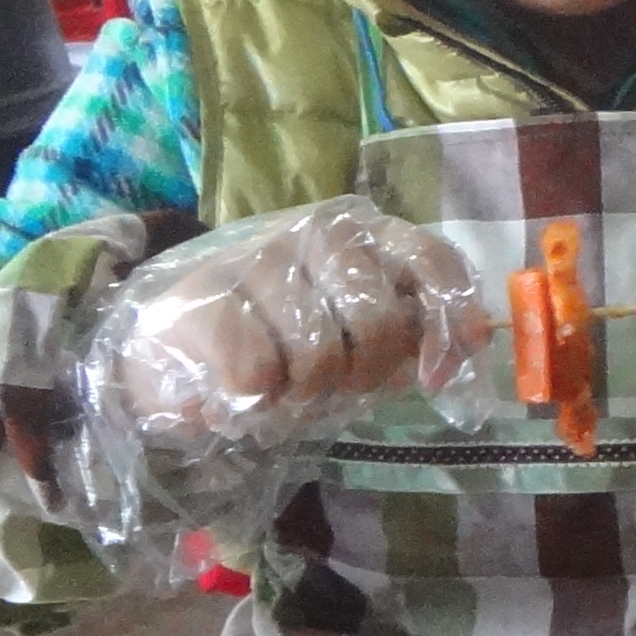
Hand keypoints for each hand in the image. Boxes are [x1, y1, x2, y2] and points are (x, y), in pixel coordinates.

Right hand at [99, 198, 490, 456]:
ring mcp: (259, 256)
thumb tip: (468, 348)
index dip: (448, 321)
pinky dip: (254, 403)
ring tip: (280, 390)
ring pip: (317, 356)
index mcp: (368, 235)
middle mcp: (318, 231)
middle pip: (377, 321)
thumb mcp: (356, 339)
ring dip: (303, 398)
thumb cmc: (280, 343)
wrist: (167, 350)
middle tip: (330, 390)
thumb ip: (410, 337)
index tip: (436, 377)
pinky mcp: (205, 295)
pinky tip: (240, 395)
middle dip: (362, 377)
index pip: (432, 259)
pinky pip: (257, 373)